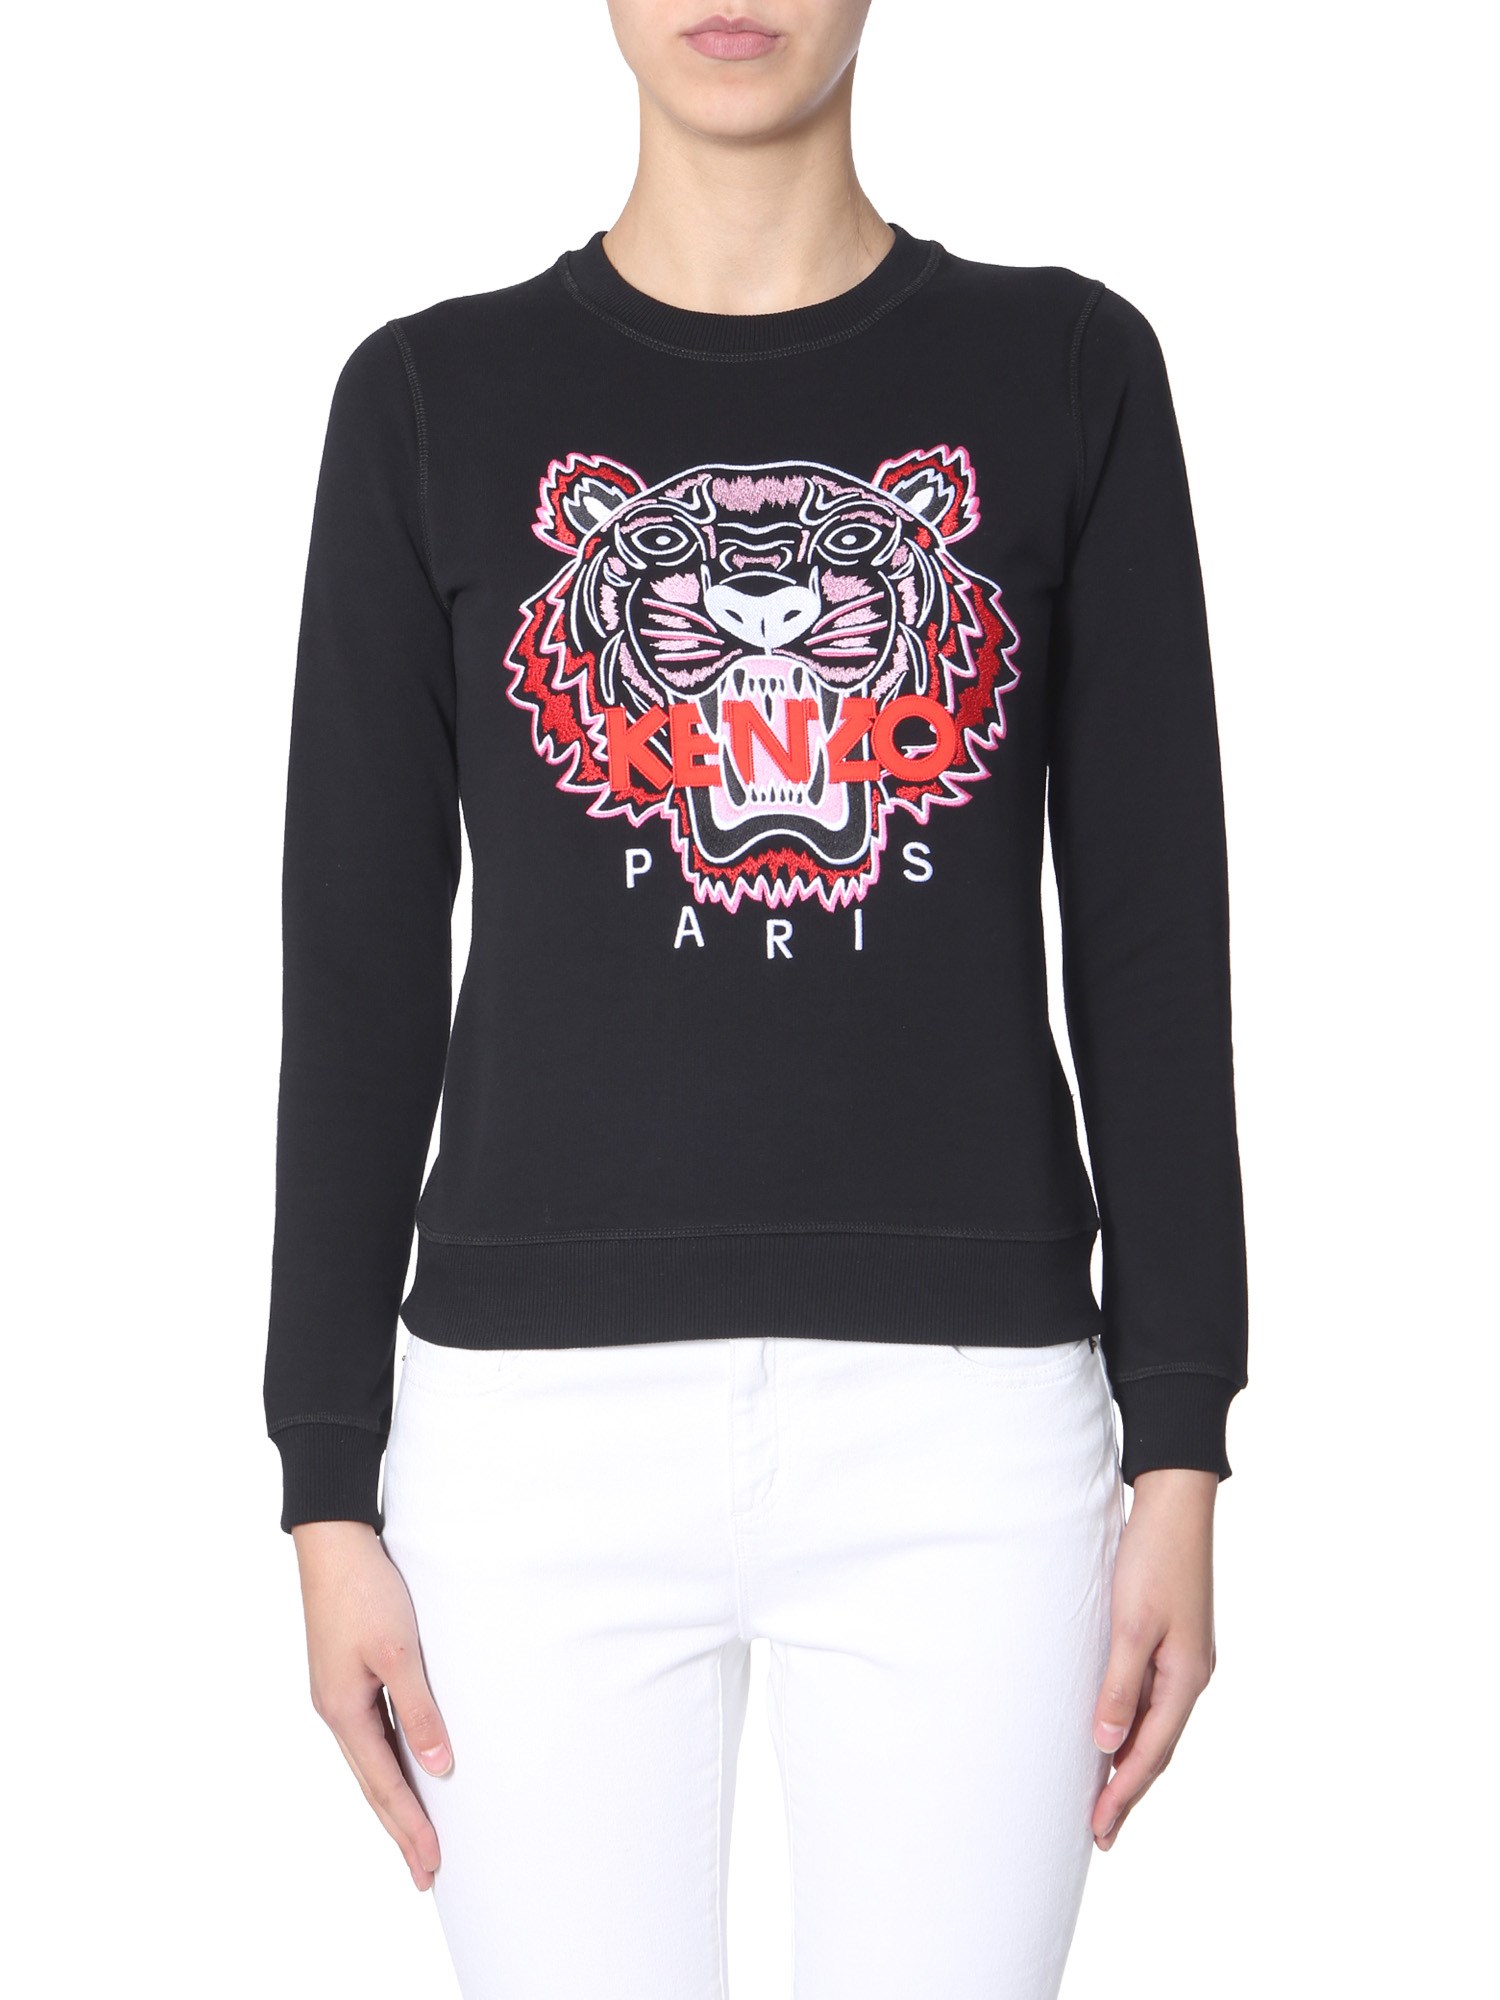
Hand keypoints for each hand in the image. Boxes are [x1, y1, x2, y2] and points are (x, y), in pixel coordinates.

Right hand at [291, 1520, 452, 1889]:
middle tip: (426, 1872)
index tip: (432, 1866)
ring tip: (419, 1835)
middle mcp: (337, 1711)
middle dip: (401, 1829)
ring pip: (373, 1761)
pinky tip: (408, 1767)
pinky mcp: (349, 1675)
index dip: (410, 1827)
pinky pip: (375, 1733)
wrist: (336, 1542)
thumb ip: (419, 1710)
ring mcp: (340, 1694)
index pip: (384, 1786)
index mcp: (343, 1712)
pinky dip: (392, 1761)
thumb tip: (439, 1767)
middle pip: (374, 1784)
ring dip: (397, 1799)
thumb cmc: (366, 1591)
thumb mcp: (400, 1652)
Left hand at [1090, 1466, 1216, 1850]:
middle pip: (1157, 1747)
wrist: (1176, 1503)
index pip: (1150, 1752)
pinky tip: (1116, 1732)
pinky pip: (1154, 1700)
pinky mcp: (1176, 1642)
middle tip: (1099, 1832)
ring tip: (1104, 1796)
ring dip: (1131, 1761)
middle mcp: (1192, 1675)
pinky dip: (1135, 1726)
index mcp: (1186, 1677)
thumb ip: (1119, 1685)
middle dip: (1127, 1789)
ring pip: (1156, 1725)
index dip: (1122, 1792)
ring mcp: (1187, 1659)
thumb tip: (1105, 1744)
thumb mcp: (1130, 1623)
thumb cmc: (1152, 1557)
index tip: (1098, 1829)